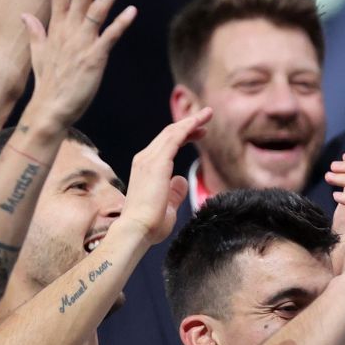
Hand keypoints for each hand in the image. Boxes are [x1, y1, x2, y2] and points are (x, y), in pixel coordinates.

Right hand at [23, 0, 135, 129]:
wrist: (51, 109)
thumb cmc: (48, 83)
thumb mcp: (37, 54)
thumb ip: (35, 32)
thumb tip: (25, 15)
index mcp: (55, 29)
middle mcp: (67, 32)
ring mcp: (81, 44)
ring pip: (97, 11)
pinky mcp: (94, 58)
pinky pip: (109, 36)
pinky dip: (121, 23)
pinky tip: (132, 10)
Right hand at [117, 109, 211, 243]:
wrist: (137, 230)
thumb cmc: (150, 224)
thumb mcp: (167, 207)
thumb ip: (174, 192)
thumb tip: (181, 181)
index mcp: (145, 169)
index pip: (166, 145)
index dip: (184, 136)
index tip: (200, 133)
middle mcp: (144, 160)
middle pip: (169, 134)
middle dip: (189, 124)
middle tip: (207, 117)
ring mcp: (148, 160)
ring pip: (172, 132)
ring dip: (190, 121)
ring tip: (207, 114)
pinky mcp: (157, 163)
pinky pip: (174, 138)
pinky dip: (187, 127)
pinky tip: (199, 122)